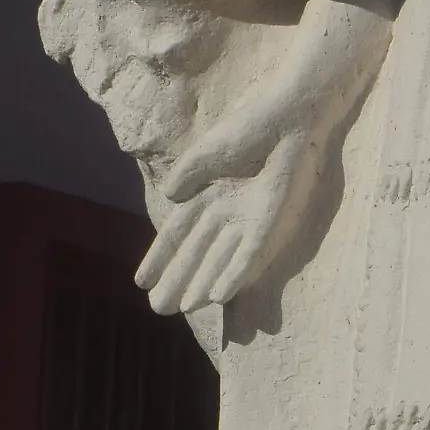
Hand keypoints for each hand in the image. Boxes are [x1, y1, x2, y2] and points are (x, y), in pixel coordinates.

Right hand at [134, 124, 321, 315]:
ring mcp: (248, 220)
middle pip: (197, 254)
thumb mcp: (205, 153)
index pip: (178, 233)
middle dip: (178, 280)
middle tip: (159, 308)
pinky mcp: (270, 223)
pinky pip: (249, 255)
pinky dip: (233, 275)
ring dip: (202, 285)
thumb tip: (169, 196)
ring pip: (220, 260)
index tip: (141, 283)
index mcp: (208, 194)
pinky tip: (217, 296)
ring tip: (183, 308)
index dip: (160, 258)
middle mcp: (226, 213)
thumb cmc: (250, 131)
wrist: (288, 120)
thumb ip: (185, 176)